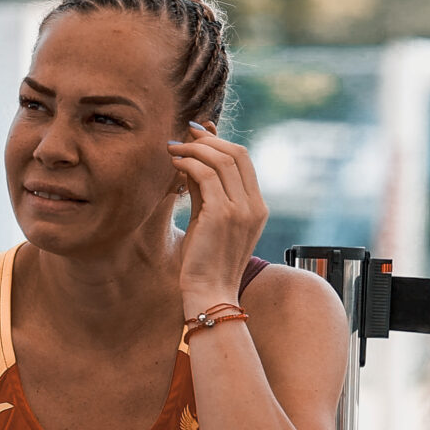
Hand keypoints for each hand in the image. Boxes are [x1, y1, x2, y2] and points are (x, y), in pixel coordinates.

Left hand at [171, 121, 268, 318]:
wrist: (210, 294)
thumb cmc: (205, 263)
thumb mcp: (209, 222)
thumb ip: (205, 192)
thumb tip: (192, 162)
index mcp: (257, 207)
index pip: (243, 160)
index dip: (220, 142)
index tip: (198, 134)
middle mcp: (254, 205)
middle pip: (236, 153)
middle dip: (208, 140)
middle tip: (183, 135)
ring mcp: (242, 209)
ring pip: (221, 160)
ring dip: (194, 148)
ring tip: (173, 148)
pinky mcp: (222, 214)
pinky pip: (206, 175)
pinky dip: (188, 163)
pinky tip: (174, 163)